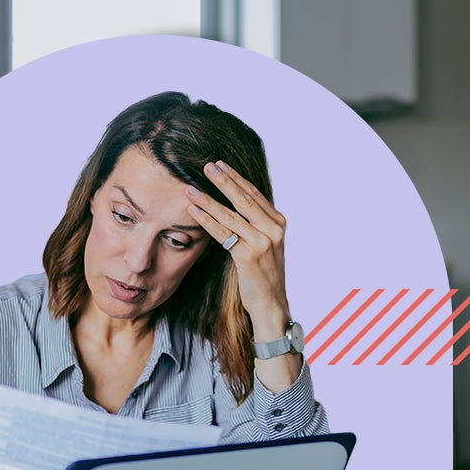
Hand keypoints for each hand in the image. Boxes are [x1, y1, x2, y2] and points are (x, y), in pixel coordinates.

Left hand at [186, 160, 290, 340]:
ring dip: (208, 200)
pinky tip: (194, 211)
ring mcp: (262, 242)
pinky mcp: (249, 256)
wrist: (271, 305)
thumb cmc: (263, 275)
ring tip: (191, 188)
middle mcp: (273, 229)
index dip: (236, 177)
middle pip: (244, 198)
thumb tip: (234, 204)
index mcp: (278, 223)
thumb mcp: (265, 244)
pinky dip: (207, 220)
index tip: (220, 164)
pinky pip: (223, 233)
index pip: (254, 194)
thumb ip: (255, 224)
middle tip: (206, 166)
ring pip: (230, 215)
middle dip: (223, 180)